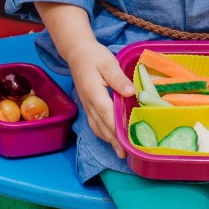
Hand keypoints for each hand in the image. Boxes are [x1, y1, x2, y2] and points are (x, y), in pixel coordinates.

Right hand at [62, 39, 134, 156]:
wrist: (77, 53)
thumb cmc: (94, 56)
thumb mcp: (108, 63)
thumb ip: (118, 79)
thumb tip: (131, 93)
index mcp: (94, 92)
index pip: (107, 114)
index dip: (116, 129)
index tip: (126, 141)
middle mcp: (89, 103)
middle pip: (102, 125)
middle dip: (113, 141)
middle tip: (125, 155)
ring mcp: (87, 105)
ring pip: (97, 127)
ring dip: (108, 140)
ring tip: (119, 152)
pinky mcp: (88, 105)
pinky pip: (94, 123)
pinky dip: (103, 133)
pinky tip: (110, 138)